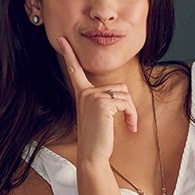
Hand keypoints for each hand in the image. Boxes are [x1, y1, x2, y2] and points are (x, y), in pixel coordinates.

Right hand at [57, 37, 137, 162]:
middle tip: (127, 121)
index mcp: (82, 94)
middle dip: (127, 105)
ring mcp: (92, 97)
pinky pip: (126, 103)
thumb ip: (103, 100)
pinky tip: (129, 127)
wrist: (93, 155)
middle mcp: (85, 93)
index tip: (62, 39)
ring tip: (128, 124)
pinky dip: (132, 115)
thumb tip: (118, 93)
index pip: (75, 70)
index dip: (69, 54)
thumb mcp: (98, 115)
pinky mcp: (102, 103)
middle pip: (119, 87)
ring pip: (124, 94)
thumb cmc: (98, 138)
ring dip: (131, 111)